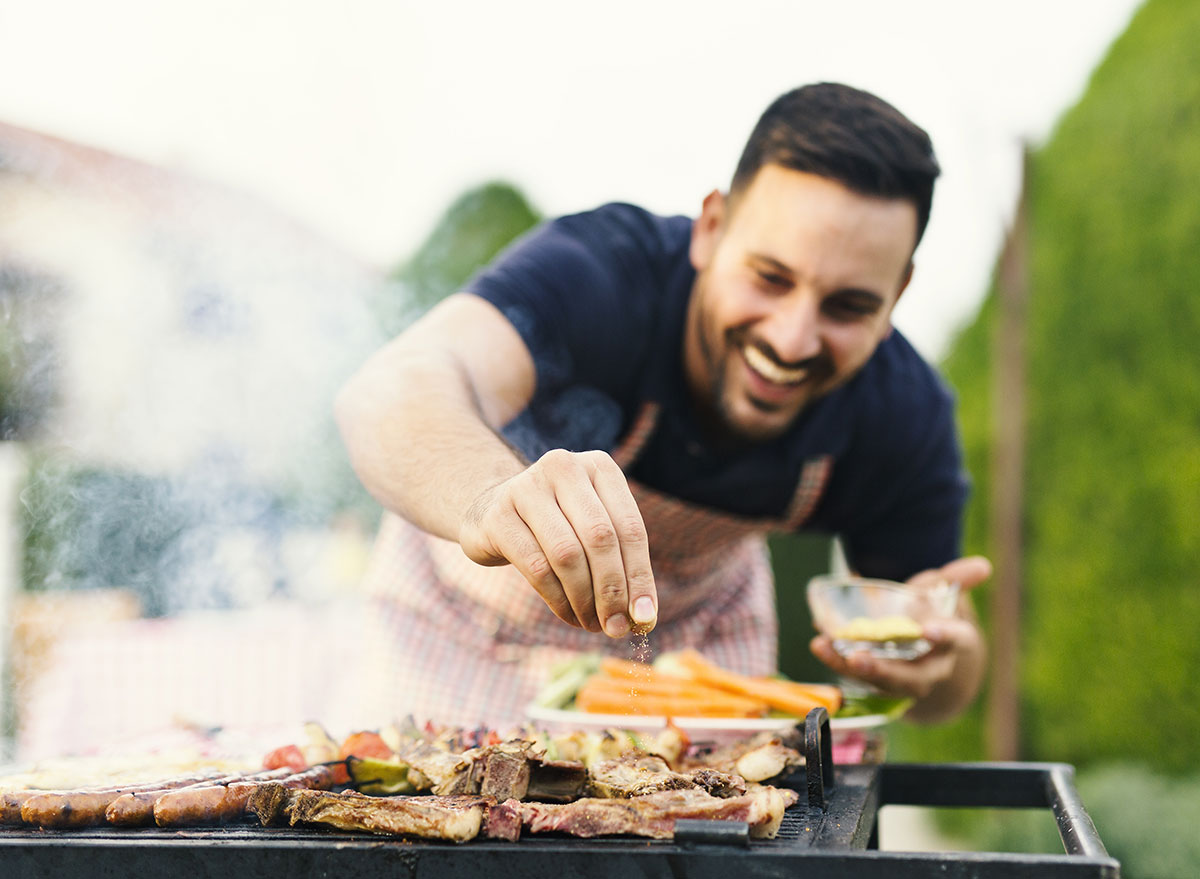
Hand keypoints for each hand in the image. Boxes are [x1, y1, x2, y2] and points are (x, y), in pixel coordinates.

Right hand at [459, 449, 657, 637]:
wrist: (490, 510)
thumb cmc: (556, 525)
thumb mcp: (592, 530)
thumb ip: (621, 564)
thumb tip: (644, 617)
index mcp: (599, 466)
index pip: (630, 527)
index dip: (640, 576)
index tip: (645, 617)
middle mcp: (564, 467)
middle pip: (600, 539)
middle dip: (612, 591)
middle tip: (616, 627)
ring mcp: (526, 487)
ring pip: (568, 554)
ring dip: (584, 599)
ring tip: (592, 624)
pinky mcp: (498, 516)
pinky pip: (537, 567)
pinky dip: (558, 599)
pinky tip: (568, 614)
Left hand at [809, 556, 990, 718]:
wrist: (926, 650)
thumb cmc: (934, 615)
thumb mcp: (943, 594)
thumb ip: (956, 579)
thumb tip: (982, 565)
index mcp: (953, 644)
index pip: (956, 641)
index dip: (944, 636)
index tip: (929, 629)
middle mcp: (930, 668)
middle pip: (912, 678)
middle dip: (886, 671)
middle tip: (860, 659)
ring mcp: (903, 679)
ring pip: (879, 682)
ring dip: (850, 667)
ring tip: (824, 647)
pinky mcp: (877, 679)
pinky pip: (857, 674)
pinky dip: (837, 659)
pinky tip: (819, 643)